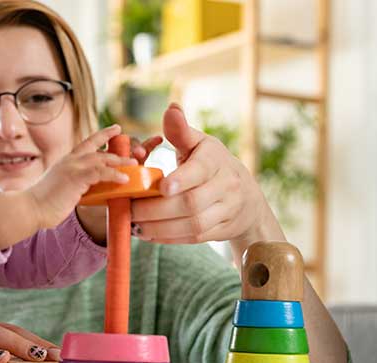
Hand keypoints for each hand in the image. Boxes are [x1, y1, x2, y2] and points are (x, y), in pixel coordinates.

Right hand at [27, 125, 136, 229]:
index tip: (115, 128)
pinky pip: (100, 173)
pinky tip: (124, 179)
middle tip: (132, 148)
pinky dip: (114, 175)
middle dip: (116, 148)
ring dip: (119, 161)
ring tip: (133, 164)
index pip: (86, 144)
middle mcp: (69, 161)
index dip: (102, 135)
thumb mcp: (61, 188)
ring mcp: (72, 168)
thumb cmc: (42, 203)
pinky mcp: (75, 177)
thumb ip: (74, 184)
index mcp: (66, 162)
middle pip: (97, 148)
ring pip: (101, 159)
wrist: (29, 208)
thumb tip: (87, 190)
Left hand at [130, 103, 282, 244]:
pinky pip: (193, 238)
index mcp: (216, 160)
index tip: (161, 187)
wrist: (246, 197)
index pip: (200, 170)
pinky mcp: (220, 230)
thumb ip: (181, 131)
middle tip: (131, 210)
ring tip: (134, 225)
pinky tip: (147, 233)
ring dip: (159, 227)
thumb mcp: (199, 144)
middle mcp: (226, 186)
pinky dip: (168, 238)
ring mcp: (226, 210)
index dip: (181, 179)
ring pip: (193, 225)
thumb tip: (171, 109)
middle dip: (157, 209)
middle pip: (191, 203)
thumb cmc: (211, 164)